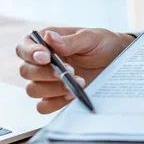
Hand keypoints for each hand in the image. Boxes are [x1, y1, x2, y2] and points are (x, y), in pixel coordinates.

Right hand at [15, 27, 134, 113]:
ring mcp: (48, 81)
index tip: (46, 57)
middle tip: (71, 71)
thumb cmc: (103, 44)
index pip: (24, 47)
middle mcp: (42, 62)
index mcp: (46, 43)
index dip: (30, 53)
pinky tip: (72, 94)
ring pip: (33, 90)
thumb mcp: (91, 38)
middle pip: (26, 71)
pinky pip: (43, 106)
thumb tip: (49, 37)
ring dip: (54, 89)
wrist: (118, 60)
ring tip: (79, 82)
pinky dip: (56, 102)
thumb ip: (70, 40)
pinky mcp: (56, 96)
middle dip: (47, 73)